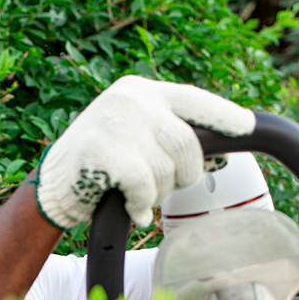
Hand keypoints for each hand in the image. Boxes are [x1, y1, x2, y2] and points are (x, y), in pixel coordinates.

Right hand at [35, 75, 254, 228]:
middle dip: (184, 175)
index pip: (193, 99)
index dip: (222, 114)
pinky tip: (131, 207)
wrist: (52, 185)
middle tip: (164, 189)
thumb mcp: (134, 135)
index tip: (246, 126)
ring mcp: (115, 122)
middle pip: (186, 143)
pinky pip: (144, 184)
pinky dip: (141, 203)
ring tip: (136, 195)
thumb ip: (165, 134)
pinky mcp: (101, 150)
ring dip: (158, 193)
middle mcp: (130, 100)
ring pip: (166, 168)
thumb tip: (216, 153)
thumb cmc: (99, 164)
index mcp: (141, 92)